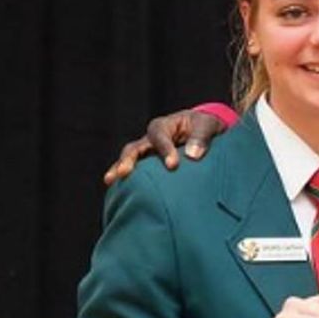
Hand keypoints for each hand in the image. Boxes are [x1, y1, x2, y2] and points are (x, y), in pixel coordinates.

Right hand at [102, 109, 225, 184]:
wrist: (204, 132)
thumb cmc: (205, 126)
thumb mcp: (208, 125)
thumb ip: (201, 137)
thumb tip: (192, 155)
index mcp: (164, 125)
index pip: (160, 136)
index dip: (165, 150)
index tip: (173, 165)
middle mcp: (151, 139)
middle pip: (135, 147)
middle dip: (129, 159)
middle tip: (124, 172)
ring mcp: (147, 153)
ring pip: (130, 159)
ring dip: (120, 169)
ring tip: (111, 180)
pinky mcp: (149, 167)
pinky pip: (135, 173)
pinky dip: (127, 181)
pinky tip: (118, 192)